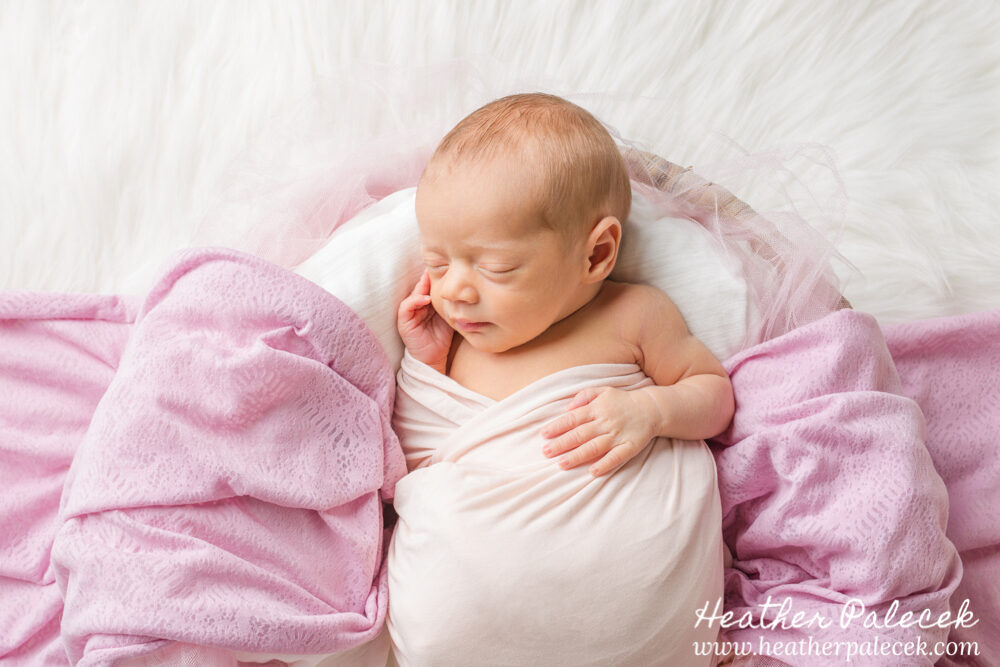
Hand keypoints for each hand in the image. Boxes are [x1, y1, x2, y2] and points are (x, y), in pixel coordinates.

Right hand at [396, 270, 452, 371]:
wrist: (433, 357)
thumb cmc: (442, 337)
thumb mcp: (449, 316)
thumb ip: (452, 304)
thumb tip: (465, 290)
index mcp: (428, 302)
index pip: (430, 286)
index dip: (437, 278)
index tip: (448, 269)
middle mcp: (418, 304)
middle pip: (422, 286)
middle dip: (429, 277)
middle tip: (437, 268)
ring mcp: (410, 312)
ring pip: (414, 293)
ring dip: (422, 286)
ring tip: (430, 280)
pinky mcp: (404, 321)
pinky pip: (406, 307)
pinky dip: (415, 301)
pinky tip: (426, 299)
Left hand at [539, 386, 656, 476]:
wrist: (651, 409)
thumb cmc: (621, 401)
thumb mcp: (602, 391)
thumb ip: (584, 396)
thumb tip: (568, 408)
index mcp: (597, 409)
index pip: (573, 418)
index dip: (558, 426)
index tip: (544, 434)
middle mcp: (605, 422)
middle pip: (580, 434)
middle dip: (562, 444)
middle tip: (546, 452)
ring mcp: (618, 435)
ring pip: (594, 447)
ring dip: (577, 456)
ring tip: (561, 464)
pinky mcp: (630, 447)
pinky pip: (616, 457)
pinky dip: (605, 464)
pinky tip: (592, 471)